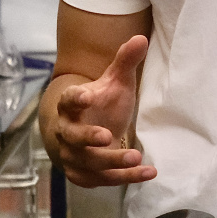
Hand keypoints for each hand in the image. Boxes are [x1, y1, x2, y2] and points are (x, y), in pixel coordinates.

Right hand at [52, 35, 153, 187]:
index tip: (86, 95)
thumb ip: (125, 62)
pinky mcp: (84, 174)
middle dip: (89, 138)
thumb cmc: (101, 102)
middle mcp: (67, 132)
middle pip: (73, 137)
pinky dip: (125, 178)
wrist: (86, 131)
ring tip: (136, 157)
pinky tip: (149, 172)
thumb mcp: (115, 81)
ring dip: (112, 163)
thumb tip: (141, 38)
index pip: (68, 100)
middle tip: (108, 136)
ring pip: (88, 163)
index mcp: (71, 105)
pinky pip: (102, 179)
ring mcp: (73, 155)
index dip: (75, 98)